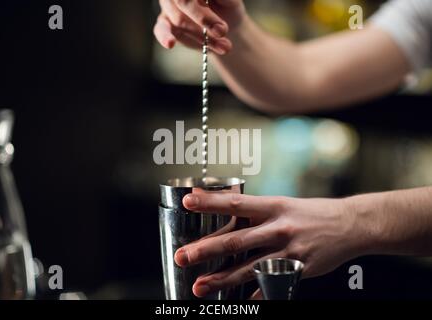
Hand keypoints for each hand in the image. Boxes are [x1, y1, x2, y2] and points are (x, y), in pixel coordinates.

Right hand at [153, 0, 245, 54]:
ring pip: (179, 20)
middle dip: (204, 18)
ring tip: (224, 46)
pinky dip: (165, 36)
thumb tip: (204, 0)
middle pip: (183, 1)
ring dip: (202, 36)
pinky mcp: (165, 24)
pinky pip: (160, 29)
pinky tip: (170, 43)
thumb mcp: (230, 0)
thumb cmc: (226, 8)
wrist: (224, 27)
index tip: (212, 13)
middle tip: (222, 31)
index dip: (201, 4)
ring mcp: (169, 6)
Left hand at [174, 193, 364, 297]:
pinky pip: (271, 285)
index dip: (212, 202)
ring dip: (222, 279)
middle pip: (237, 240)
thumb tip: (225, 202)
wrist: (350, 224)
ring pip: (249, 268)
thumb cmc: (311, 213)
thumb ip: (255, 207)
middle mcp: (279, 227)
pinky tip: (238, 302)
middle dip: (207, 249)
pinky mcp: (298, 269)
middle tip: (184, 256)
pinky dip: (254, 295)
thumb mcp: (283, 203)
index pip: (237, 203)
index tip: (188, 201)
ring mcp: (289, 251)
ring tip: (200, 286)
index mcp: (273, 206)